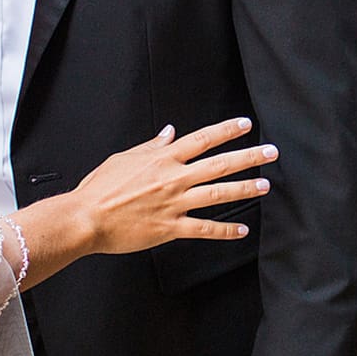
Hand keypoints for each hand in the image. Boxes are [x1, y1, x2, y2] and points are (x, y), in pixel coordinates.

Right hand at [70, 118, 276, 254]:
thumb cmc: (100, 189)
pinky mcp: (171, 228)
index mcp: (162, 159)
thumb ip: (152, 146)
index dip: (226, 130)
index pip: (202, 139)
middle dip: (249, 156)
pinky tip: (241, 230)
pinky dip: (225, 231)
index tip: (245, 124)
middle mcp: (173, 178)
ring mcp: (174, 203)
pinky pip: (204, 228)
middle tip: (270, 152)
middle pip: (219, 163)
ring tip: (264, 185)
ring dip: (244, 188)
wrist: (86, 218)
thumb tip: (169, 133)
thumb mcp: (124, 158)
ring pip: (218, 193)